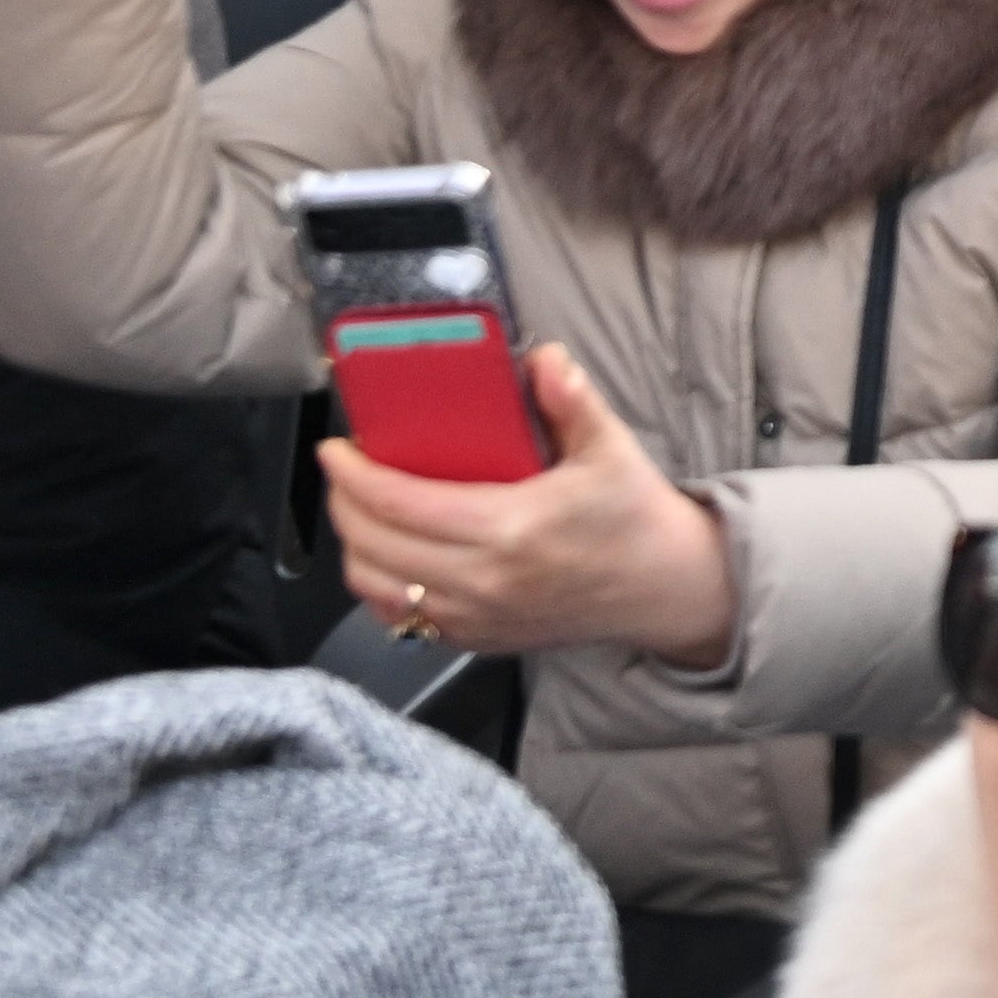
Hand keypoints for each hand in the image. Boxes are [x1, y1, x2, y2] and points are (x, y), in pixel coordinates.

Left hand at [325, 343, 737, 669]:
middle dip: (343, 504)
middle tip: (344, 472)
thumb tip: (542, 359)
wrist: (662, 586)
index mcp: (512, 527)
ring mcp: (475, 615)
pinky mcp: (475, 638)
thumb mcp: (610, 448)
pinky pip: (399, 617)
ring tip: (360, 510)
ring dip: (354, 545)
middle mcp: (484, 579)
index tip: (335, 449)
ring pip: (376, 585)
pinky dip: (379, 584)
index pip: (402, 503)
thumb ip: (573, 400)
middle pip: (374, 545)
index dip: (354, 476)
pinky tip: (387, 555)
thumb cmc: (633, 516)